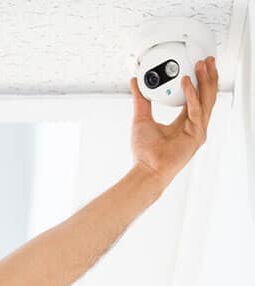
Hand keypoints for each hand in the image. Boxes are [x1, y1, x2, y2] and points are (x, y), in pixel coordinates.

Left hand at [129, 56, 218, 185]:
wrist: (146, 168)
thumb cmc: (145, 151)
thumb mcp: (141, 118)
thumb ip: (141, 100)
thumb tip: (135, 83)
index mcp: (184, 122)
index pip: (196, 97)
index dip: (198, 81)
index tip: (197, 66)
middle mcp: (193, 125)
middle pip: (206, 96)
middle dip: (207, 77)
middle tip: (207, 60)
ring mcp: (197, 130)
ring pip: (206, 100)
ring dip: (204, 81)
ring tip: (201, 65)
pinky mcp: (196, 135)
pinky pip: (195, 111)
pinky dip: (190, 95)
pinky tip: (186, 82)